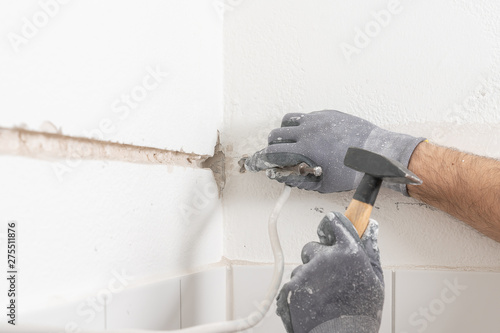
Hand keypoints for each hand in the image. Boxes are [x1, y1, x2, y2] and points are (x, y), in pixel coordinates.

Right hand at [244, 110, 424, 194]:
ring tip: (291, 143)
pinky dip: (300, 125)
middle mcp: (308, 131)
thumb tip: (284, 180)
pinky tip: (310, 136)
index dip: (261, 160)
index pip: (273, 153)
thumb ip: (300, 182)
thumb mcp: (325, 184)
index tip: (256, 163)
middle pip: (275, 135)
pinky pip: (305, 116)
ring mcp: (317, 119)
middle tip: (278, 156)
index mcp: (306, 149)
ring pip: (287, 120)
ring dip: (284, 132)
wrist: (378, 152)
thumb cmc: (355, 170)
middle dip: (272, 146)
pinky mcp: (327, 113)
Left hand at [276, 212, 383, 332]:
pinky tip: (314, 302)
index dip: (331, 226)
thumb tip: (370, 228)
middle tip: (329, 278)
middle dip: (319, 258)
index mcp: (348, 252)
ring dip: (310, 276)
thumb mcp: (376, 279)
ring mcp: (306, 272)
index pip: (333, 222)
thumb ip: (370, 249)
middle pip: (314, 246)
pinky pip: (293, 281)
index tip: (330, 230)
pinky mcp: (292, 286)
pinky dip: (300, 290)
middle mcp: (325, 258)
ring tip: (323, 295)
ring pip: (303, 266)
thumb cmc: (361, 313)